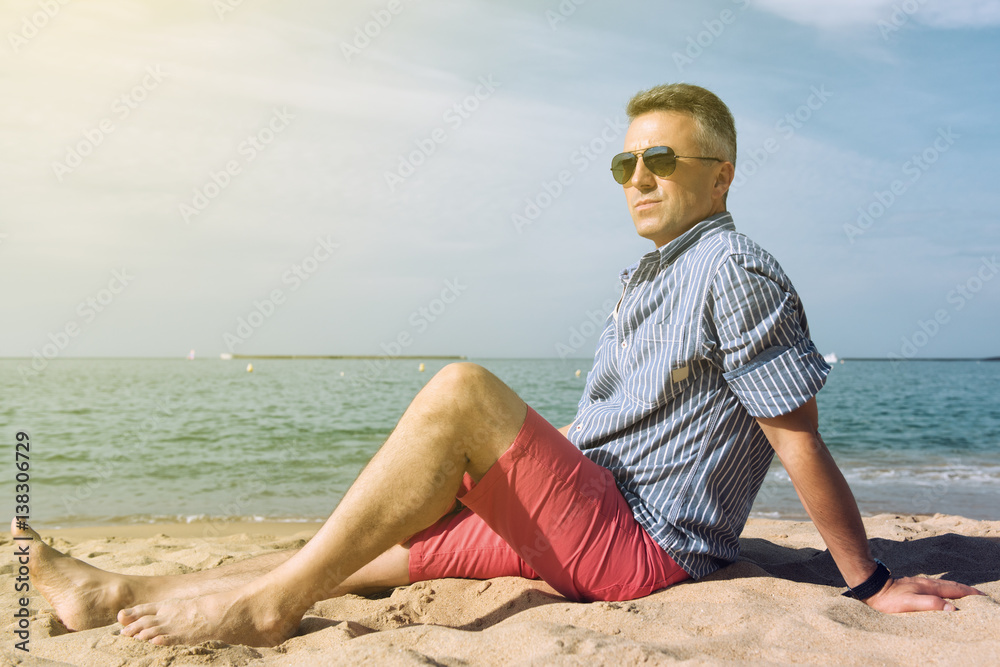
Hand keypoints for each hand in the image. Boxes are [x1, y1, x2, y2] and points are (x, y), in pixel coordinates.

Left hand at [863, 576, 985, 612]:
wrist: (872, 587)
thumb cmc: (889, 598)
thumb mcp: (910, 603)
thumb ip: (931, 604)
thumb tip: (952, 608)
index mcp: (929, 587)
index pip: (954, 590)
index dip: (969, 593)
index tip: (981, 596)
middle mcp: (926, 583)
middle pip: (951, 585)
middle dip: (966, 589)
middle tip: (979, 594)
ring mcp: (919, 583)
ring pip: (943, 585)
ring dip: (956, 588)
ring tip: (965, 592)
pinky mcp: (912, 586)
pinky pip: (935, 587)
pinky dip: (944, 589)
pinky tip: (941, 592)